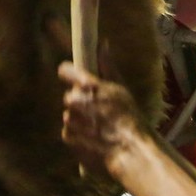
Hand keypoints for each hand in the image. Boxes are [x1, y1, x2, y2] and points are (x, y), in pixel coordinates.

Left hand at [59, 61, 147, 177]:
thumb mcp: (121, 87)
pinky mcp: (68, 138)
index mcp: (87, 85)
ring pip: (71, 115)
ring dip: (80, 119)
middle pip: (70, 96)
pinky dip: (78, 135)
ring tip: (99, 126)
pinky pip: (70, 132)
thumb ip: (107, 66)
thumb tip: (102, 44)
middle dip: (81, 101)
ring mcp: (69, 121)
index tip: (76, 78)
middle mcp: (74, 101)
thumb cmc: (130, 118)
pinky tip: (94, 138)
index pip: (65, 70)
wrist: (130, 151)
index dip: (70, 73)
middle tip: (98, 109)